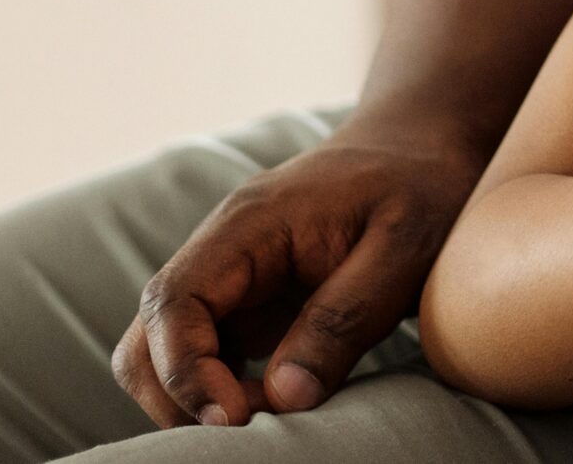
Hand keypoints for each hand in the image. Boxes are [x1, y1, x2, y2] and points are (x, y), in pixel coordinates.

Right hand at [112, 120, 484, 428]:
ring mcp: (231, 276)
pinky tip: (277, 400)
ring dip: (197, 395)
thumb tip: (285, 396)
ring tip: (269, 415)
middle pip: (149, 334)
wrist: (423, 145)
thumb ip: (344, 318)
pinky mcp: (249, 301)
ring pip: (166, 349)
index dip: (186, 370)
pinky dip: (223, 389)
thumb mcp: (405, 246)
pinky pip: (207, 353)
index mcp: (249, 223)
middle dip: (178, 394)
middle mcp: (223, 249)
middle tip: (251, 427)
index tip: (235, 416)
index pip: (173, 301)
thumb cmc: (420, 186)